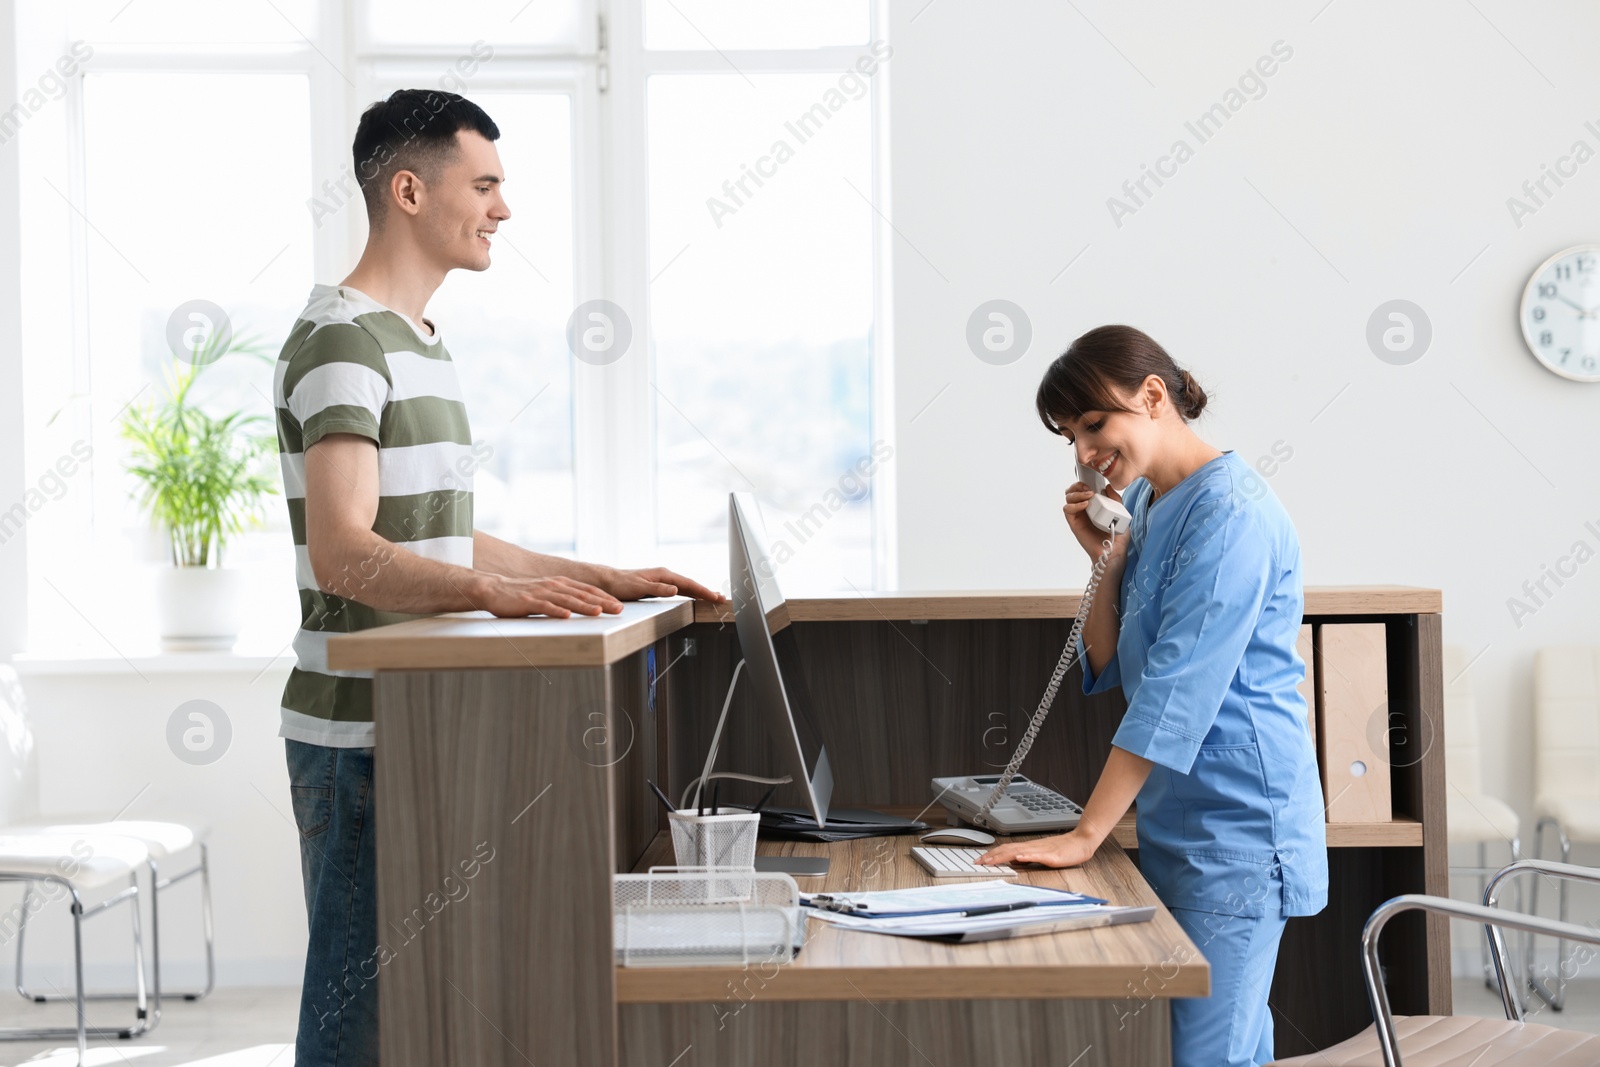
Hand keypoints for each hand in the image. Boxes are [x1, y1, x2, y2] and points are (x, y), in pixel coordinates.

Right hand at [474, 574, 622, 617]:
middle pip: (582, 594)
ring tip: (598, 612)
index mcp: (560, 583)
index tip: (619, 605)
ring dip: (583, 606)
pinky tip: (566, 616)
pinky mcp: (528, 601)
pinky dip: (556, 611)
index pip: (587, 590)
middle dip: (602, 602)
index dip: (604, 597)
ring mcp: (541, 593)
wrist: (495, 589)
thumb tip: (582, 607)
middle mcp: (554, 585)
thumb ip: (563, 597)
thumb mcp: (547, 593)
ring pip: (567, 600)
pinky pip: (545, 606)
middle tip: (618, 609)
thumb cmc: (522, 594)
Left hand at [602, 566, 725, 602]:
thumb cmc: (620, 584)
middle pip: (691, 585)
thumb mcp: (638, 587)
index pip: (689, 584)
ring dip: (700, 592)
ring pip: (686, 587)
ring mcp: (662, 581)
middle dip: (707, 591)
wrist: (607, 581)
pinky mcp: (659, 586)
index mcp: (663, 575)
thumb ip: (658, 589)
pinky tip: (694, 597)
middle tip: (722, 599)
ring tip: (713, 597)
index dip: (704, 591)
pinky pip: (679, 590)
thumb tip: (676, 589)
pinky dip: (690, 593)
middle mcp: (665, 576)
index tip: (716, 597)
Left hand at [975, 828, 1098, 868]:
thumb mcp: (1041, 855)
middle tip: (979, 862)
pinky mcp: (1052, 856)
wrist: (1081, 842)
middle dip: (992, 856)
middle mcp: (1032, 847)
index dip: (992, 854)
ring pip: (1018, 852)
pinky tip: (1019, 858)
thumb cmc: (1064, 849)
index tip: (980, 860)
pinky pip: (1038, 855)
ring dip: (1003, 856)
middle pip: (1008, 850)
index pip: (1006, 849)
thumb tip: (1014, 861)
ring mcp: (1041, 850)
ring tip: (991, 860)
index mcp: (1029, 847)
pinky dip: (1027, 856)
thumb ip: (1028, 857)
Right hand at [1063, 482, 1128, 561]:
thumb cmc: (1116, 533)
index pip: (1082, 488)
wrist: (1113, 550)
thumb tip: (1108, 487)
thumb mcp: (1120, 512)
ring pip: (1068, 498)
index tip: (1092, 482)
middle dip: (1077, 485)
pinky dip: (1074, 505)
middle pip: (1072, 490)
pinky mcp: (1074, 523)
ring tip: (1088, 496)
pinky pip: (1067, 510)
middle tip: (1088, 488)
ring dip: (1076, 493)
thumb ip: (1115, 499)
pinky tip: (1085, 506)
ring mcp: (1078, 516)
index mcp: (1093, 504)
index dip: (1084, 482)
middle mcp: (1083, 508)